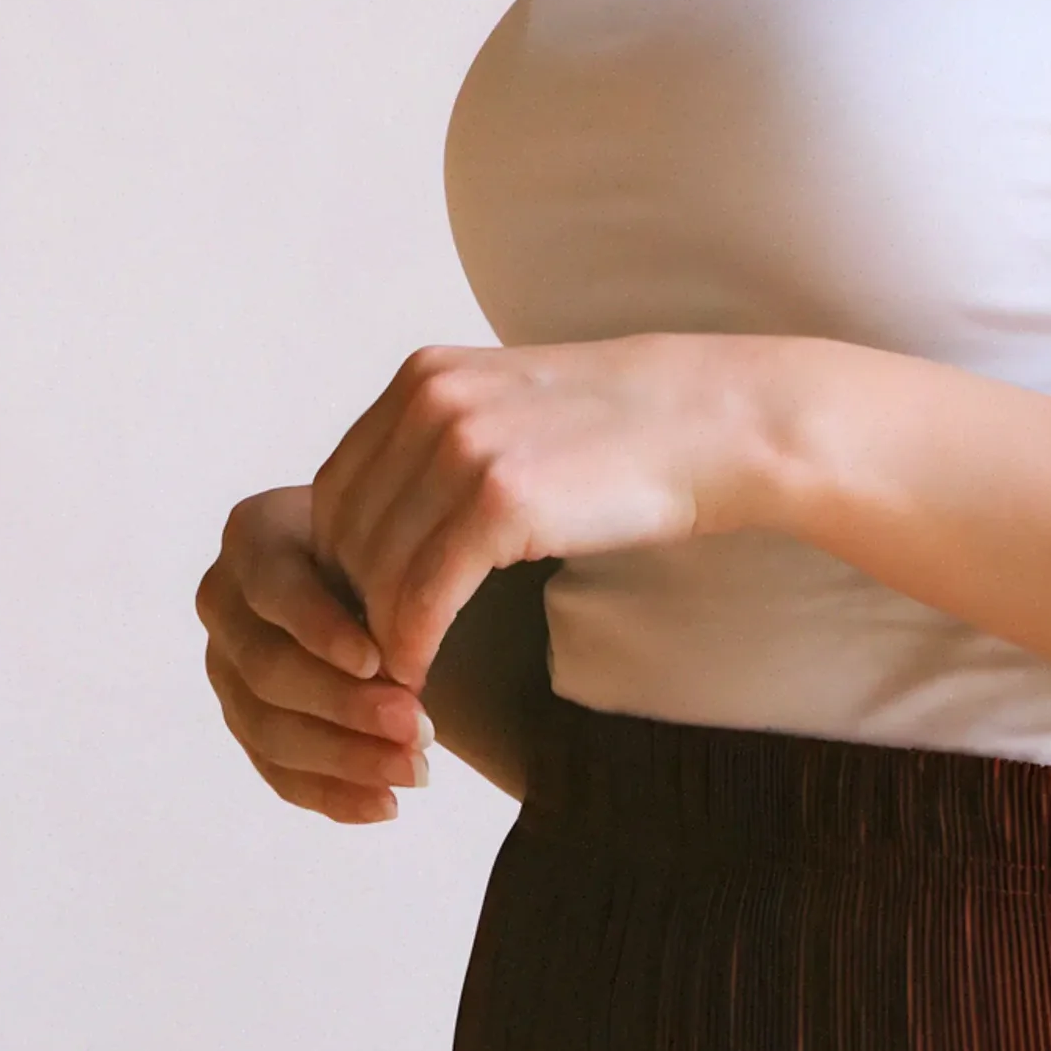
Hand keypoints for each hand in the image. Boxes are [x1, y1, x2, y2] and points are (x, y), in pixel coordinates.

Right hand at [196, 483, 435, 823]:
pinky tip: (385, 805)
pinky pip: (276, 771)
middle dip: (346, 707)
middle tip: (418, 730)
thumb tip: (419, 638)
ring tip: (416, 771)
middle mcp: (223, 601)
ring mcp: (224, 666)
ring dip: (346, 760)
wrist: (366, 568)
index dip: (321, 630)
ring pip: (268, 730)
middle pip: (268, 670)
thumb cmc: (383, 542)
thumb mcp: (385, 536)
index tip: (379, 663)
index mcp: (253, 536)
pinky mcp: (241, 719)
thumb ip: (389, 573)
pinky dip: (332, 794)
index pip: (276, 589)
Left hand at [310, 337, 771, 691]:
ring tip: (401, 674)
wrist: (711, 422)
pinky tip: (423, 671)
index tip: (366, 613)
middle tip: (376, 659)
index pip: (338, 488)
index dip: (343, 561)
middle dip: (355, 603)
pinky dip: (411, 644)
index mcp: (424, 375)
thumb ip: (444, 445)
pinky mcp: (499, 500)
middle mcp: (429, 401)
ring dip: (379, 634)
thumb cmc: (621, 430)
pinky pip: (421, 594)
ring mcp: (461, 447)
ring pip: (376, 569)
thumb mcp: (510, 409)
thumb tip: (392, 521)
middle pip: (346, 531)